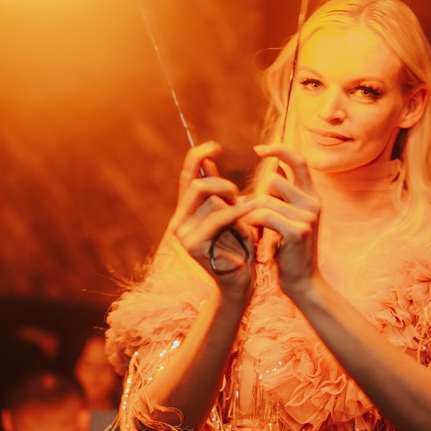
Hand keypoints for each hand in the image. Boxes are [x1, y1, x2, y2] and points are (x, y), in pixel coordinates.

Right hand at [169, 142, 255, 289]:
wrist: (238, 283)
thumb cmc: (238, 249)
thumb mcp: (230, 216)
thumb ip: (218, 193)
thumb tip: (209, 162)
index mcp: (185, 212)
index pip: (187, 177)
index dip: (198, 157)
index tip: (216, 146)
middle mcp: (179, 222)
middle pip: (197, 184)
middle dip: (223, 185)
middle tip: (241, 197)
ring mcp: (184, 234)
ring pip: (211, 200)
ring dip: (235, 206)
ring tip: (248, 217)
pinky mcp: (194, 245)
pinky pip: (219, 217)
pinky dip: (238, 211)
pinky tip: (251, 209)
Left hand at [246, 144, 320, 297]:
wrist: (302, 281)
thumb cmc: (288, 249)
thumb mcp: (288, 217)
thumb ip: (283, 194)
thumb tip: (273, 166)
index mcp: (312, 196)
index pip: (298, 161)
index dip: (279, 150)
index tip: (259, 149)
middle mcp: (313, 202)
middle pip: (273, 180)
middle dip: (257, 197)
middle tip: (254, 217)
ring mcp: (308, 216)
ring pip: (265, 199)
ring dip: (251, 213)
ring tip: (252, 229)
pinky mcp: (297, 230)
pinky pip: (264, 215)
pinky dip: (252, 223)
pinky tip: (251, 233)